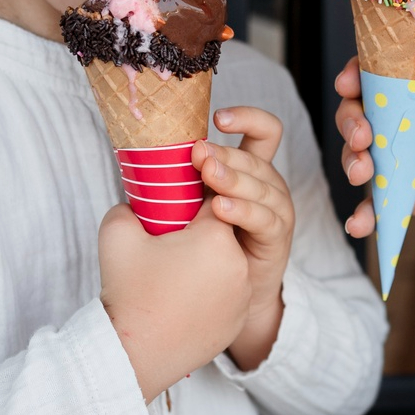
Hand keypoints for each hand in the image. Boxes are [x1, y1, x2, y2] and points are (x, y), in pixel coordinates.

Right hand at [99, 201, 250, 400]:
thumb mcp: (117, 234)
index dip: (192, 202)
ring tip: (175, 276)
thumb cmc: (128, 293)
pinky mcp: (239, 320)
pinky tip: (185, 300)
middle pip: (222, 234)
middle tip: (170, 246)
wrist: (134, 356)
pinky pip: (228, 294)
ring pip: (227, 265)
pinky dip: (211, 292)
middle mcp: (240, 265)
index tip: (174, 210)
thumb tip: (136, 203)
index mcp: (216, 238)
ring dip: (208, 264)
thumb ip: (128, 206)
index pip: (213, 201)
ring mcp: (243, 296)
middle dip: (199, 235)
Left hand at [195, 106, 293, 371]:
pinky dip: (243, 211)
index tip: (217, 118)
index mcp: (249, 170)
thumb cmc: (201, 245)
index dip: (247, 118)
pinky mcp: (277, 240)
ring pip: (264, 184)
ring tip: (208, 175)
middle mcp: (267, 186)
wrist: (223, 297)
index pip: (263, 132)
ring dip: (234, 177)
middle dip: (226, 153)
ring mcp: (276, 211)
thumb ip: (177, 181)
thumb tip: (137, 161)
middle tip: (198, 155)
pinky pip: (266, 219)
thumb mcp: (188, 205)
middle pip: (257, 157)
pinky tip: (220, 209)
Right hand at [333, 56, 414, 250]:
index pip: (404, 73)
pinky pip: (387, 202)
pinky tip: (360, 223)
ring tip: (363, 175)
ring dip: (355, 162)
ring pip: (372, 155)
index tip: (349, 83)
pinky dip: (369, 212)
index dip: (368, 72)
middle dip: (355, 121)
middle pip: (375, 112)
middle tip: (363, 140)